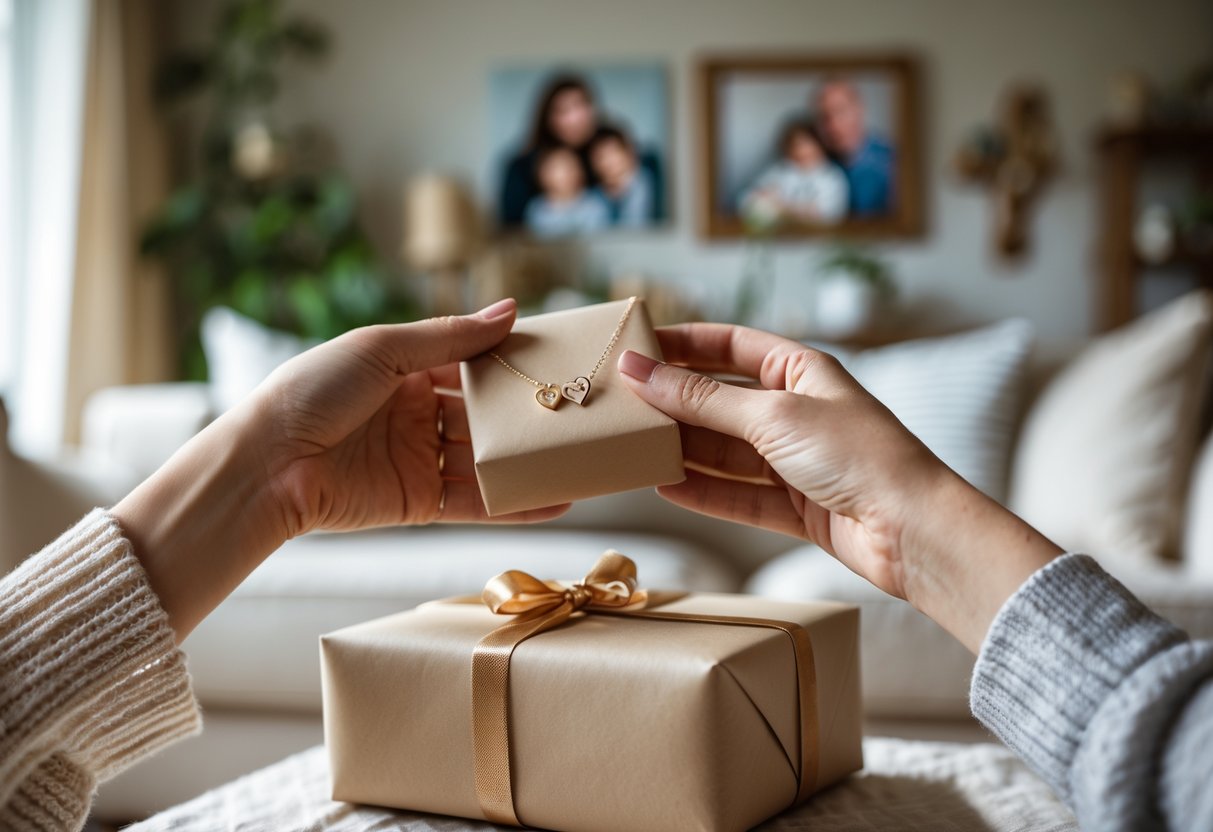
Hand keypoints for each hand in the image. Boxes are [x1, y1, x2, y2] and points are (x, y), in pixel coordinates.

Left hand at [115, 299, 567, 640]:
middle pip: (485, 415)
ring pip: (487, 461)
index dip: (510, 364)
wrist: (266, 465)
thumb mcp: (382, 349)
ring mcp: (419, 460)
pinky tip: (555, 499)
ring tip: (579, 460)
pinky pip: (476, 503)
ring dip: (529, 462)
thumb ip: (449, 337)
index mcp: (404, 371)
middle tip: (580, 411)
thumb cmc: (311, 393)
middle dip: (527, 417)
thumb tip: (510, 311)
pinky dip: (515, 504)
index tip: (557, 359)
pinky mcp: (418, 503)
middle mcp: (416, 414)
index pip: (471, 365)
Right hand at [618, 323, 1059, 651]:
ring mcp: (795, 460)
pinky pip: (738, 494)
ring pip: (725, 451)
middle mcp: (797, 411)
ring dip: (683, 451)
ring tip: (633, 448)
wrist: (913, 532)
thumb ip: (702, 400)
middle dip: (675, 403)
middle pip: (721, 401)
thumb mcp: (771, 416)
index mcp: (801, 370)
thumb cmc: (859, 456)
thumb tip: (641, 372)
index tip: (636, 349)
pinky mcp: (795, 506)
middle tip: (622, 406)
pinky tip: (666, 488)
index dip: (683, 344)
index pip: (731, 345)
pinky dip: (704, 492)